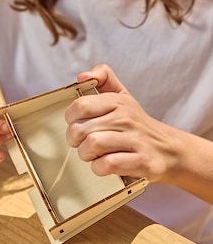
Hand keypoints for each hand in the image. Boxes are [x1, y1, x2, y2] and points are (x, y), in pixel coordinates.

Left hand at [64, 64, 178, 182]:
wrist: (171, 150)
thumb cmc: (137, 125)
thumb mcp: (123, 97)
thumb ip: (103, 80)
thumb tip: (82, 75)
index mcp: (118, 102)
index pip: (80, 105)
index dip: (71, 119)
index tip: (78, 125)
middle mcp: (126, 118)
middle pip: (80, 129)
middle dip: (75, 141)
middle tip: (83, 144)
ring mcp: (135, 140)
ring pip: (91, 145)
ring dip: (86, 155)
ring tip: (94, 155)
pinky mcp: (141, 161)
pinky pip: (107, 164)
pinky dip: (99, 168)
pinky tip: (104, 165)